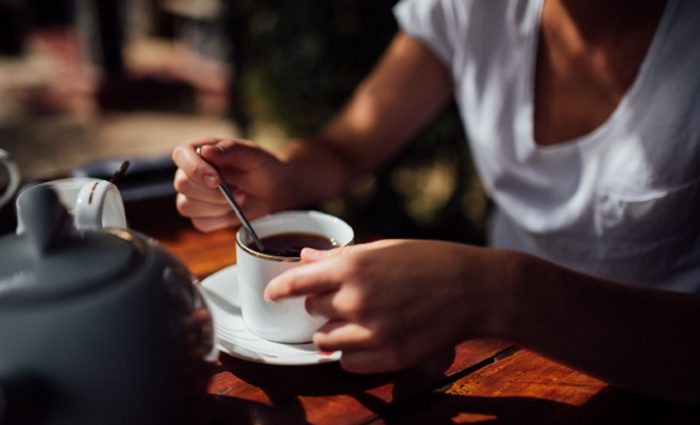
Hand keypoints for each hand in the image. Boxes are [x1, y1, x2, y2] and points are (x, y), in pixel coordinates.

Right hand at [172, 137, 287, 231]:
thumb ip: (230, 150)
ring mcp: (192, 195)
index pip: (181, 156)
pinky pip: (200, 223)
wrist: (273, 190)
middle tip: (239, 190)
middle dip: (213, 192)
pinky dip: (220, 220)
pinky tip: (233, 210)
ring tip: (238, 198)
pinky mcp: (200, 216)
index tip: (217, 180)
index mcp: (197, 150)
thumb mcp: (252, 154)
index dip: (195, 169)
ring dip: (217, 206)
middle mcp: (189, 172)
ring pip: (187, 206)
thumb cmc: (260, 167)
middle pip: (182, 185)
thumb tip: (205, 151)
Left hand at [265, 240, 509, 372]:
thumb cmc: (430, 261)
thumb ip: (341, 257)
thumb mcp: (384, 249)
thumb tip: (306, 258)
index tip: (272, 293)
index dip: (280, 289)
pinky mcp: (388, 357)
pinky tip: (371, 338)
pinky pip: (348, 362)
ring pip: (325, 340)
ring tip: (358, 321)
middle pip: (312, 310)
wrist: (474, 289)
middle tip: (346, 298)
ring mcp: (372, 331)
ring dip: (333, 331)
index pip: (298, 281)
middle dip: (321, 304)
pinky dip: (353, 352)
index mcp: (354, 266)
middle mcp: (356, 299)